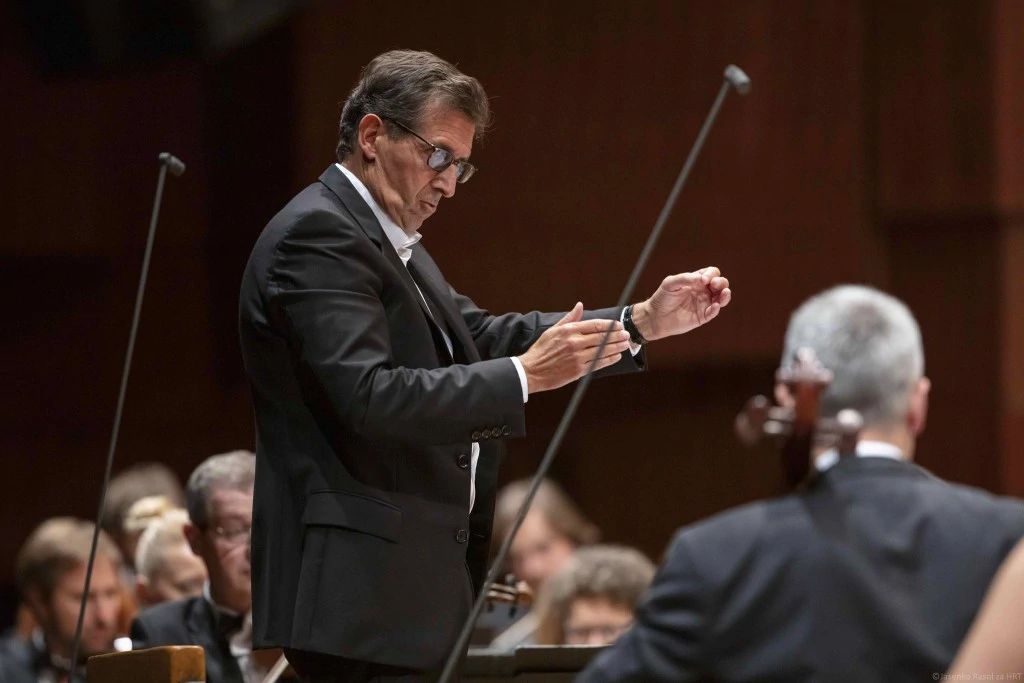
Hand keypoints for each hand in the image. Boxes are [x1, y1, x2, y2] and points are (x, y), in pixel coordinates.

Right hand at [517, 303, 632, 393]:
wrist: (531, 371)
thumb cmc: (541, 350)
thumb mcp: (553, 330)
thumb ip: (569, 318)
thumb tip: (580, 306)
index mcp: (568, 330)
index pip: (595, 325)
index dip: (609, 325)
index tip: (618, 325)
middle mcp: (574, 342)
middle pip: (602, 337)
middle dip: (617, 335)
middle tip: (626, 334)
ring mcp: (577, 357)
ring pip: (602, 350)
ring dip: (616, 347)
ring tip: (625, 345)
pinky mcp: (578, 370)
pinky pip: (598, 363)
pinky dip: (609, 360)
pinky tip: (615, 356)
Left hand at [631, 267, 730, 340]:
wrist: (655, 316)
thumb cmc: (662, 297)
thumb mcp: (670, 283)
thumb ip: (685, 278)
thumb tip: (702, 279)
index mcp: (697, 281)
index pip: (712, 273)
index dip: (711, 274)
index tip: (703, 280)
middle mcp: (703, 291)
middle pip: (720, 284)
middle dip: (721, 282)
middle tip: (713, 284)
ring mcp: (704, 304)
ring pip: (721, 298)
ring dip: (725, 295)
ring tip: (725, 293)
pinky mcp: (702, 317)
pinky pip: (713, 312)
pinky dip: (716, 309)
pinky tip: (715, 306)